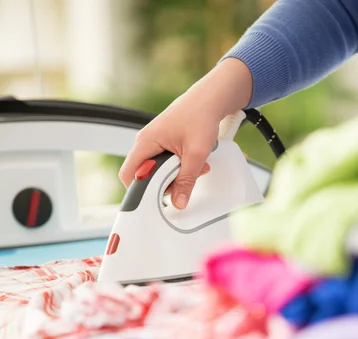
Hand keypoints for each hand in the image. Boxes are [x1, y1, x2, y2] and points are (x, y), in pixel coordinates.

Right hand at [119, 58, 252, 208]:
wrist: (211, 98)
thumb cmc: (200, 115)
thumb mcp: (196, 154)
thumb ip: (186, 181)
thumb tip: (179, 203)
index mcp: (145, 142)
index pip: (128, 175)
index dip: (139, 191)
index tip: (156, 198)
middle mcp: (146, 142)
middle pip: (145, 176)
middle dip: (166, 183)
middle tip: (186, 178)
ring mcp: (155, 143)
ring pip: (158, 171)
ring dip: (176, 175)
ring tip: (196, 166)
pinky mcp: (164, 143)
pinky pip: (166, 163)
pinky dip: (180, 166)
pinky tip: (194, 161)